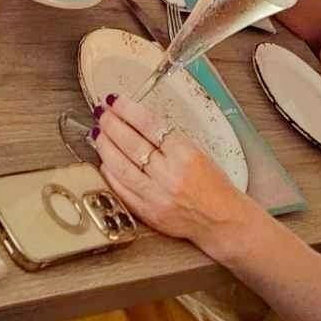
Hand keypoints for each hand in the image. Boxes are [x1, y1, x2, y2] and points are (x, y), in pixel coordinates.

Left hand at [94, 93, 253, 253]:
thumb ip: (170, 139)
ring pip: (120, 166)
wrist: (222, 219)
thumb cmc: (214, 185)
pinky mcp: (149, 212)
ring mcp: (156, 195)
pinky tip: (104, 161)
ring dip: (105, 146)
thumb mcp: (198, 151)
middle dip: (112, 124)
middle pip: (131, 143)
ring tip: (98, 133)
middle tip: (102, 113)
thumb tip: (138, 123)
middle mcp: (169, 175)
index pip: (149, 125)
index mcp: (185, 154)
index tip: (115, 101)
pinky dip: (110, 173)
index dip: (128, 110)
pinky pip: (121, 189)